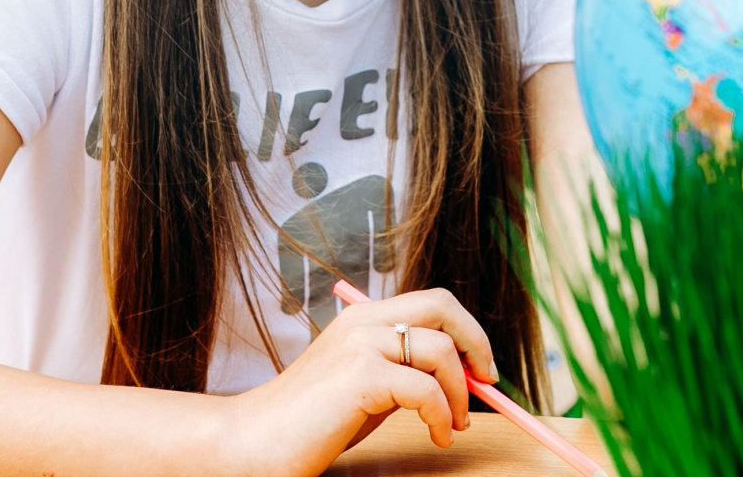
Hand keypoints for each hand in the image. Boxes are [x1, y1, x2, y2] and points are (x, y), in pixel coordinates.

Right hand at [222, 287, 498, 476]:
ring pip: (441, 350)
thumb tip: (459, 377)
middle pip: (442, 306)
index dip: (467, 330)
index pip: (432, 302)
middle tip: (486, 384)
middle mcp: (364, 321)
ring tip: (453, 425)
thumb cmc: (310, 422)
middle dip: (476, 343)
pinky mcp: (361, 375)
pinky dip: (443, 415)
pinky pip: (426, 388)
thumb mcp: (365, 386)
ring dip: (459, 393)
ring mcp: (362, 344)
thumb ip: (402, 371)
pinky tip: (438, 435)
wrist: (257, 441)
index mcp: (363, 317)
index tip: (481, 368)